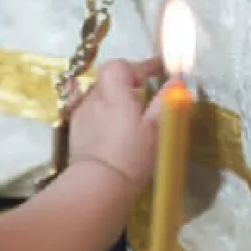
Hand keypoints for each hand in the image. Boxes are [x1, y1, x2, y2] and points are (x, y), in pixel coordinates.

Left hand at [66, 57, 164, 191]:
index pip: (126, 66)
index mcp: (115, 92)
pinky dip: (103, 112)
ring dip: (114, 97)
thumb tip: (176, 82)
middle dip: (127, 79)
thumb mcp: (155, 128)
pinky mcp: (75, 130)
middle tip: (144, 90)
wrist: (96, 186)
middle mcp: (94, 97)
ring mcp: (81, 113)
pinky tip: (112, 127)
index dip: (144, 65)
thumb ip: (165, 101)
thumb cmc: (130, 156)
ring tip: (129, 112)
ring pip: (99, 94)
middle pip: (109, 78)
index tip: (160, 68)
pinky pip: (91, 111)